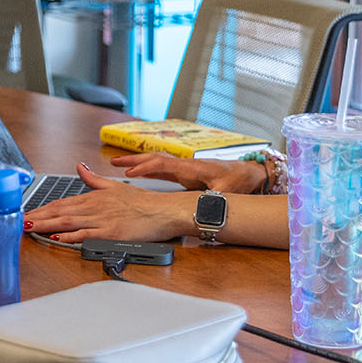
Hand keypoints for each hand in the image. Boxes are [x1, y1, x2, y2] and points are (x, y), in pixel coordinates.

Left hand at [24, 163, 197, 244]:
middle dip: (38, 217)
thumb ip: (93, 178)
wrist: (163, 210)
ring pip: (68, 222)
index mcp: (93, 197)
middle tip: (19, 221)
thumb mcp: (114, 186)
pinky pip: (86, 233)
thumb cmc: (142, 201)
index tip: (27, 212)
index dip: (42, 208)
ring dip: (46, 225)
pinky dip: (70, 235)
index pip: (61, 203)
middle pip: (60, 211)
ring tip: (29, 228)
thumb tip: (79, 166)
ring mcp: (101, 219)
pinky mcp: (110, 231)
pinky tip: (57, 237)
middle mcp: (94, 206)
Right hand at [112, 153, 265, 193]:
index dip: (145, 168)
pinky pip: (161, 167)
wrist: (247, 172)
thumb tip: (203, 204)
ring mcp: (184, 167)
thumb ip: (214, 197)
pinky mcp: (184, 172)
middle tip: (114, 163)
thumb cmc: (238, 180)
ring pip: (156, 161)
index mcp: (192, 168)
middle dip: (134, 160)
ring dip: (137, 162)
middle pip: (155, 158)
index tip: (130, 173)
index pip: (164, 164)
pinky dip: (146, 168)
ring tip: (118, 164)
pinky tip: (135, 171)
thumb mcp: (228, 191)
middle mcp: (185, 164)